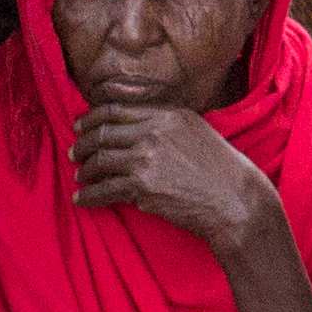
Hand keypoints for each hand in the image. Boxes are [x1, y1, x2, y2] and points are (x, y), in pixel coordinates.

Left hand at [70, 102, 287, 264]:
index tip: (80, 125)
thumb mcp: (197, 133)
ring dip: (85, 171)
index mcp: (168, 115)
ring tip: (80, 178)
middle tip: (75, 153)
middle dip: (83, 145)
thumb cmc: (222, 171)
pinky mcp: (143, 186)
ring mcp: (147, 157)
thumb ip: (166, 125)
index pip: (117, 110)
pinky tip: (82, 199)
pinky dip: (90, 196)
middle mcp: (155, 131)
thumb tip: (133, 129)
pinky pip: (105, 189)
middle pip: (104, 133)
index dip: (92, 118)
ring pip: (100, 161)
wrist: (236, 201)